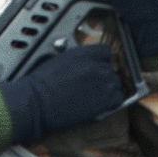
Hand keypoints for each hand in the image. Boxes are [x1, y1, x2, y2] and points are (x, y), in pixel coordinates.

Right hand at [0, 44, 126, 144]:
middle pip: (111, 69)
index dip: (101, 61)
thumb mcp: (57, 61)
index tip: (96, 68)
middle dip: (103, 77)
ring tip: (93, 97)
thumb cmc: (41, 84)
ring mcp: (103, 82)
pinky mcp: (106, 99)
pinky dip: (112, 103)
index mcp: (83, 53)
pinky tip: (99, 105)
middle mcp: (96, 65)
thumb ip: (76, 61)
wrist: (38, 101)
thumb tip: (82, 67)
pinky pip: (119, 99)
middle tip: (91, 87)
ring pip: (116, 84)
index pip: (105, 52)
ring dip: (108, 89)